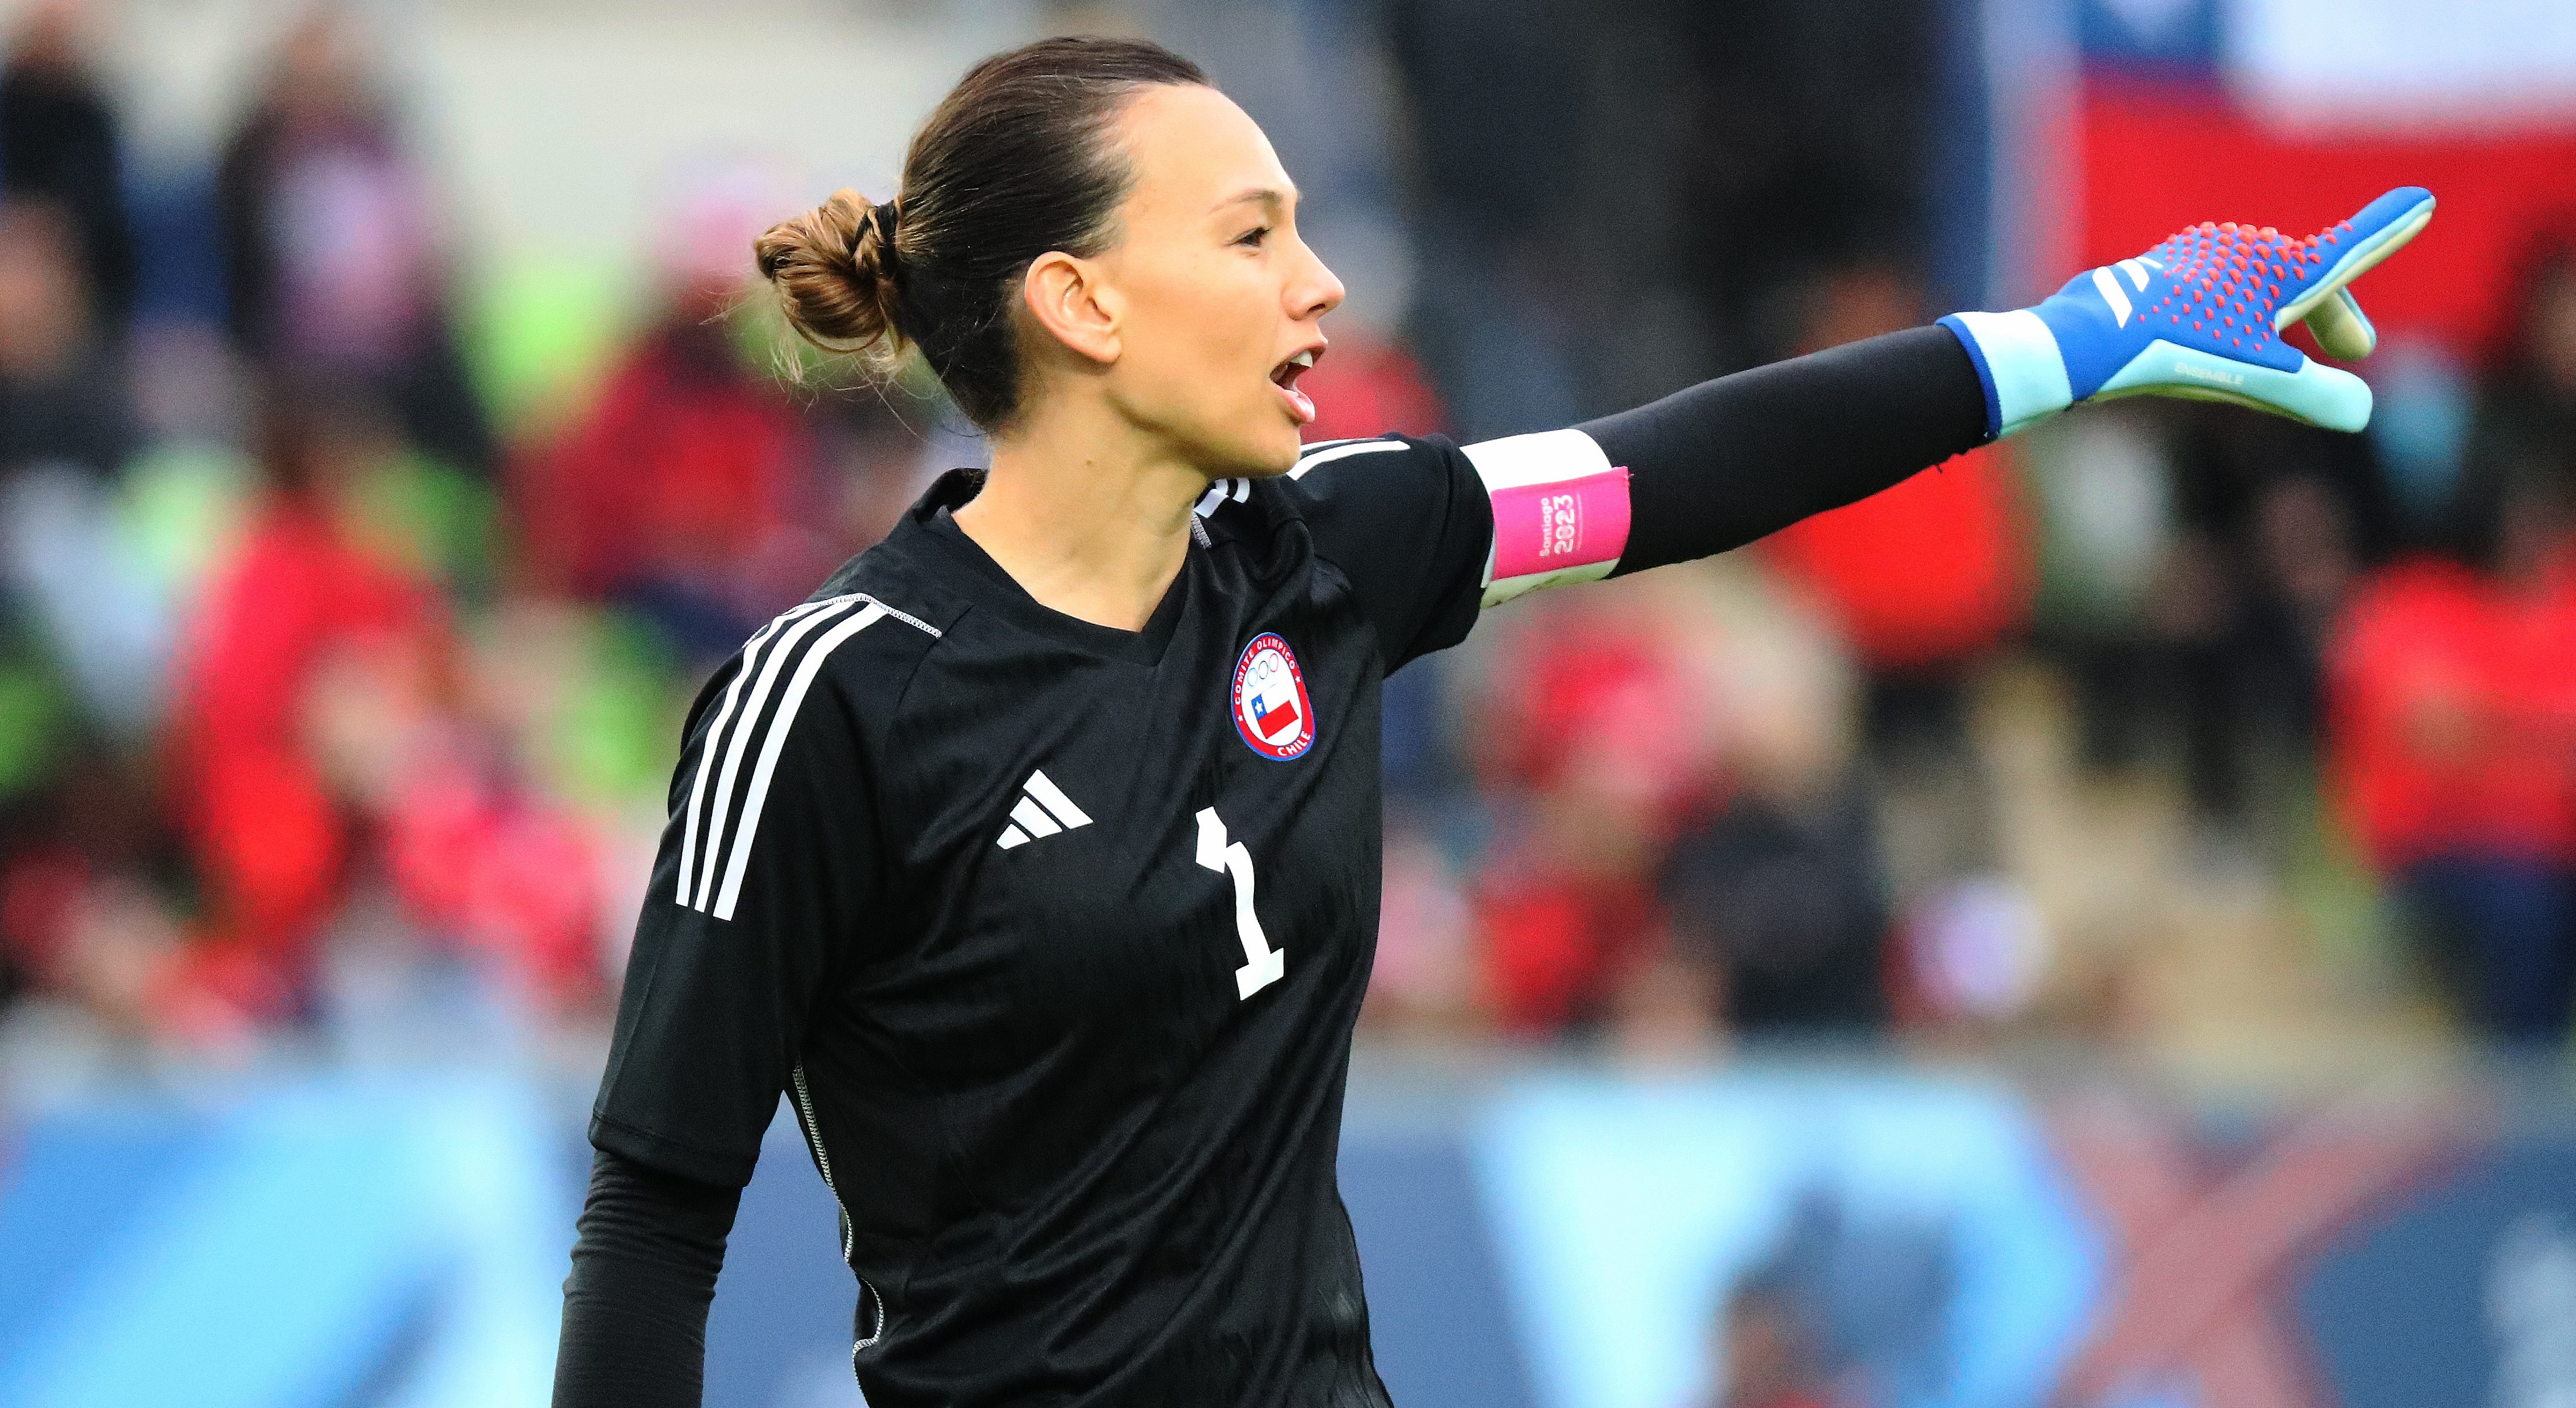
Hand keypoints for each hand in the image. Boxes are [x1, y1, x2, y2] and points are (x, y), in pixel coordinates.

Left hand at [1940, 186, 2434, 434]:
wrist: (2086, 338)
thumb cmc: (2171, 352)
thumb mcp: (2253, 379)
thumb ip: (2311, 395)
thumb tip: (2360, 412)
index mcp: (2279, 270)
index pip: (2349, 251)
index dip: (2388, 231)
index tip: (2421, 200)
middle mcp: (2245, 252)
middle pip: (2309, 276)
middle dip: (2335, 312)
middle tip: (2356, 350)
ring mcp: (2201, 258)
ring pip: (2262, 283)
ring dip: (2286, 315)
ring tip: (2289, 355)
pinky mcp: (2163, 275)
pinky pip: (2221, 288)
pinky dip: (2241, 314)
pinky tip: (2221, 340)